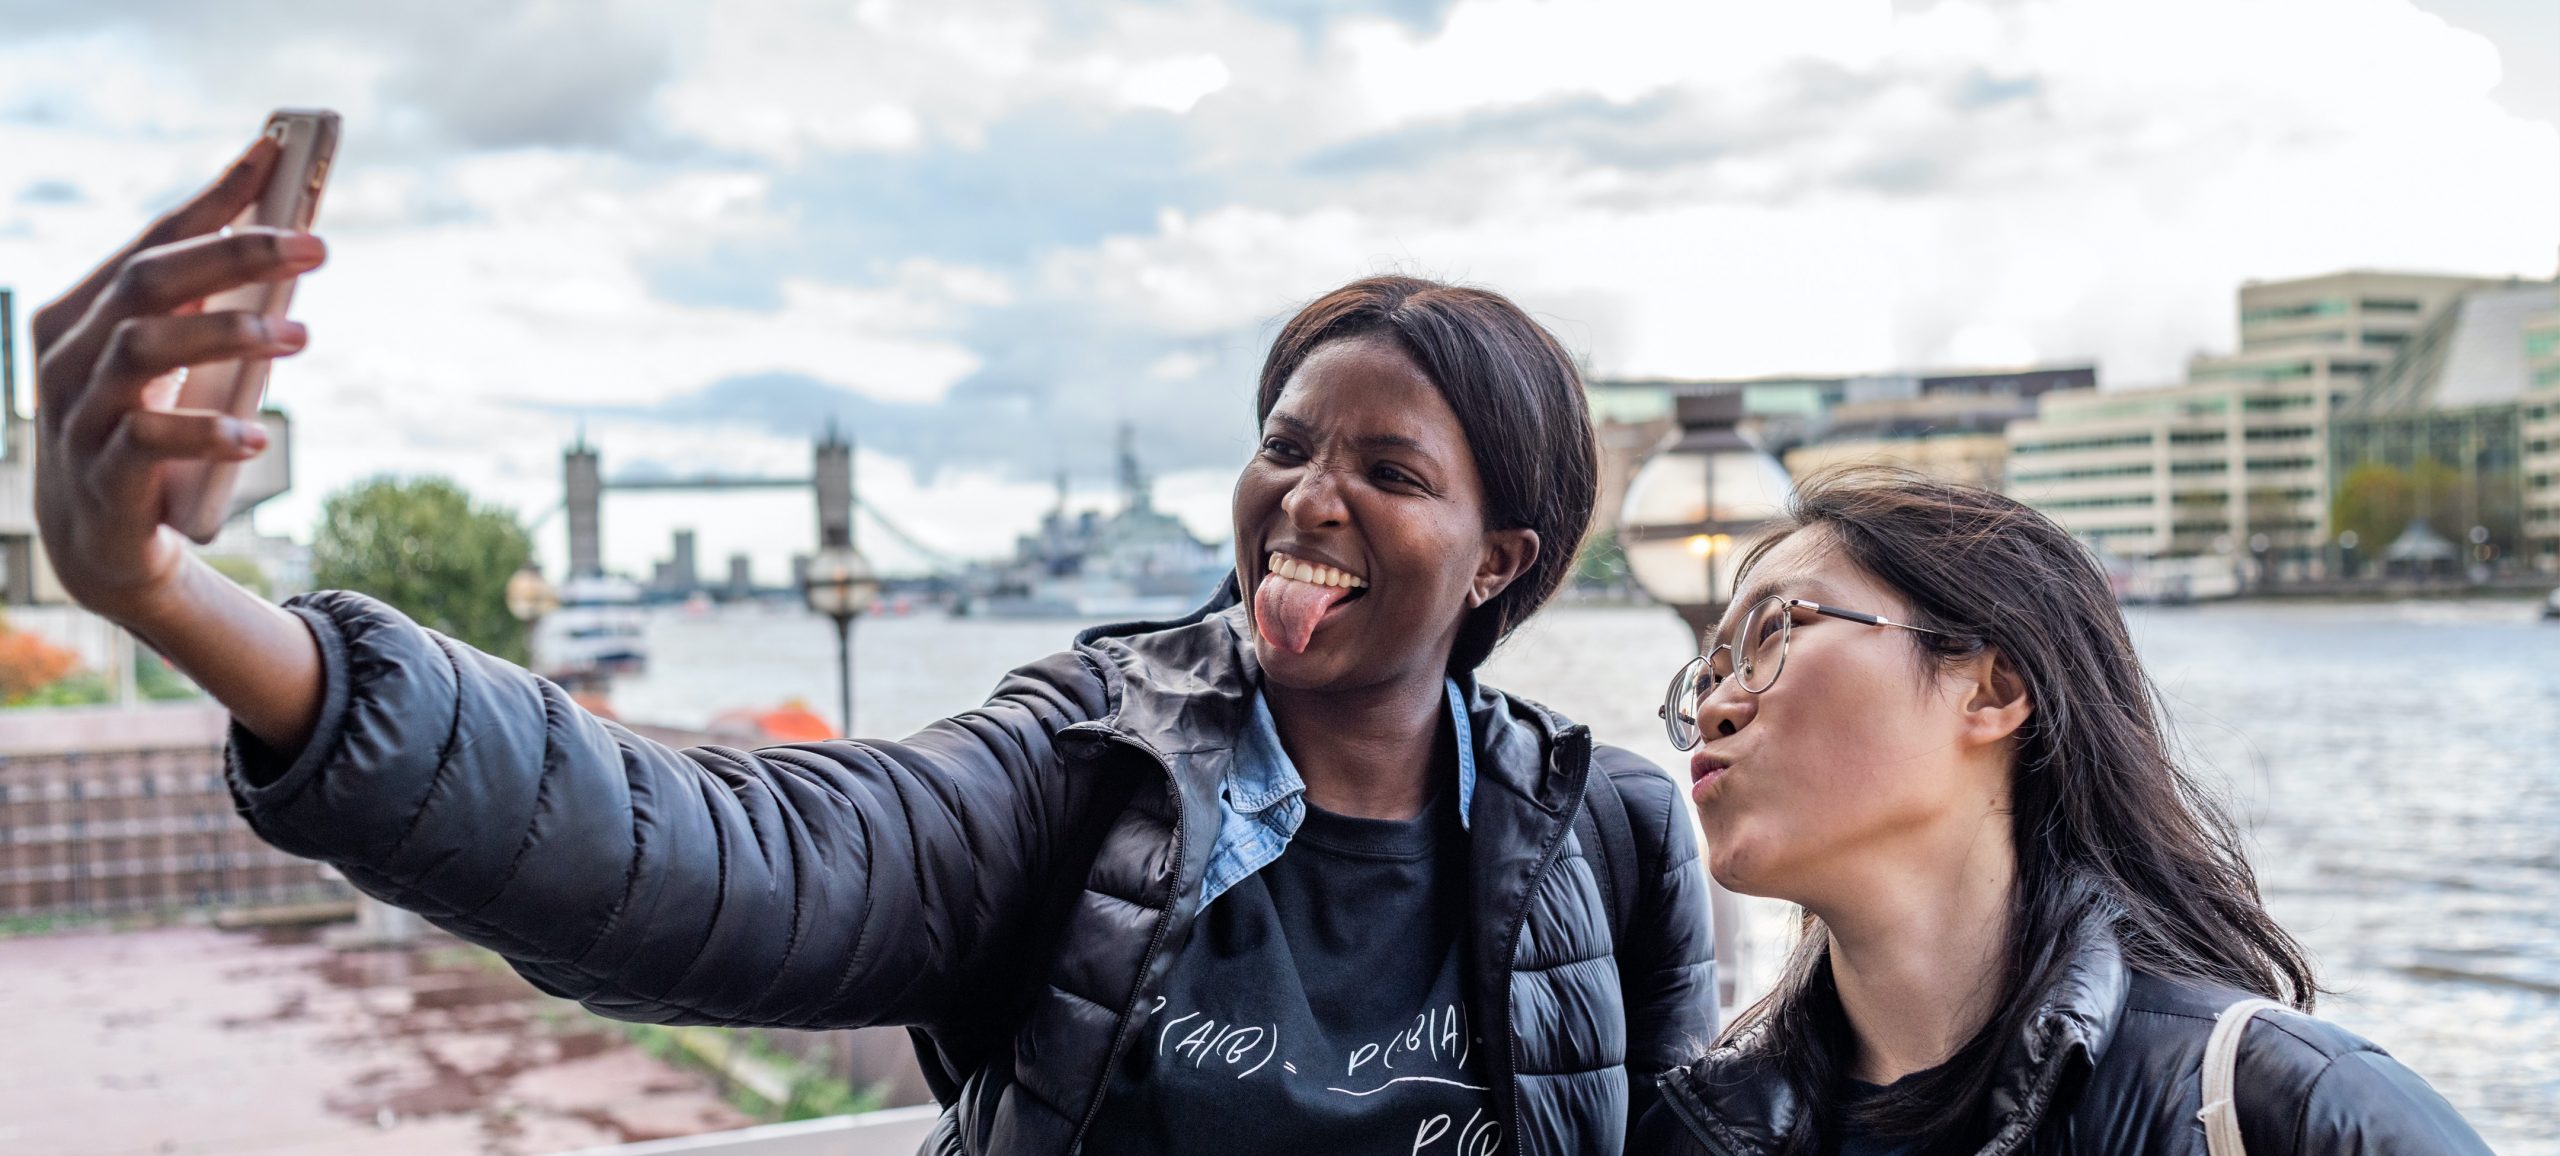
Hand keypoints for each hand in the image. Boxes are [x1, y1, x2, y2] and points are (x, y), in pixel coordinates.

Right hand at [32, 136, 325, 624]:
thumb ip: (208, 305)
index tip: (276, 154)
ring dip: (229, 335)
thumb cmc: (147, 428)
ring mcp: (79, 416)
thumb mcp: (174, 361)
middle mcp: (71, 355)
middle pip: (150, 283)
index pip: (152, 240)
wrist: (103, 542)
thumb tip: (284, 235)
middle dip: (235, 254)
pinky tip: (257, 434)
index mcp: (84, 314)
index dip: (214, 198)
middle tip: (316, 246)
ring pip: (143, 351)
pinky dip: (205, 433)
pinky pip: (147, 441)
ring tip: (300, 332)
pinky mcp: (103, 477)